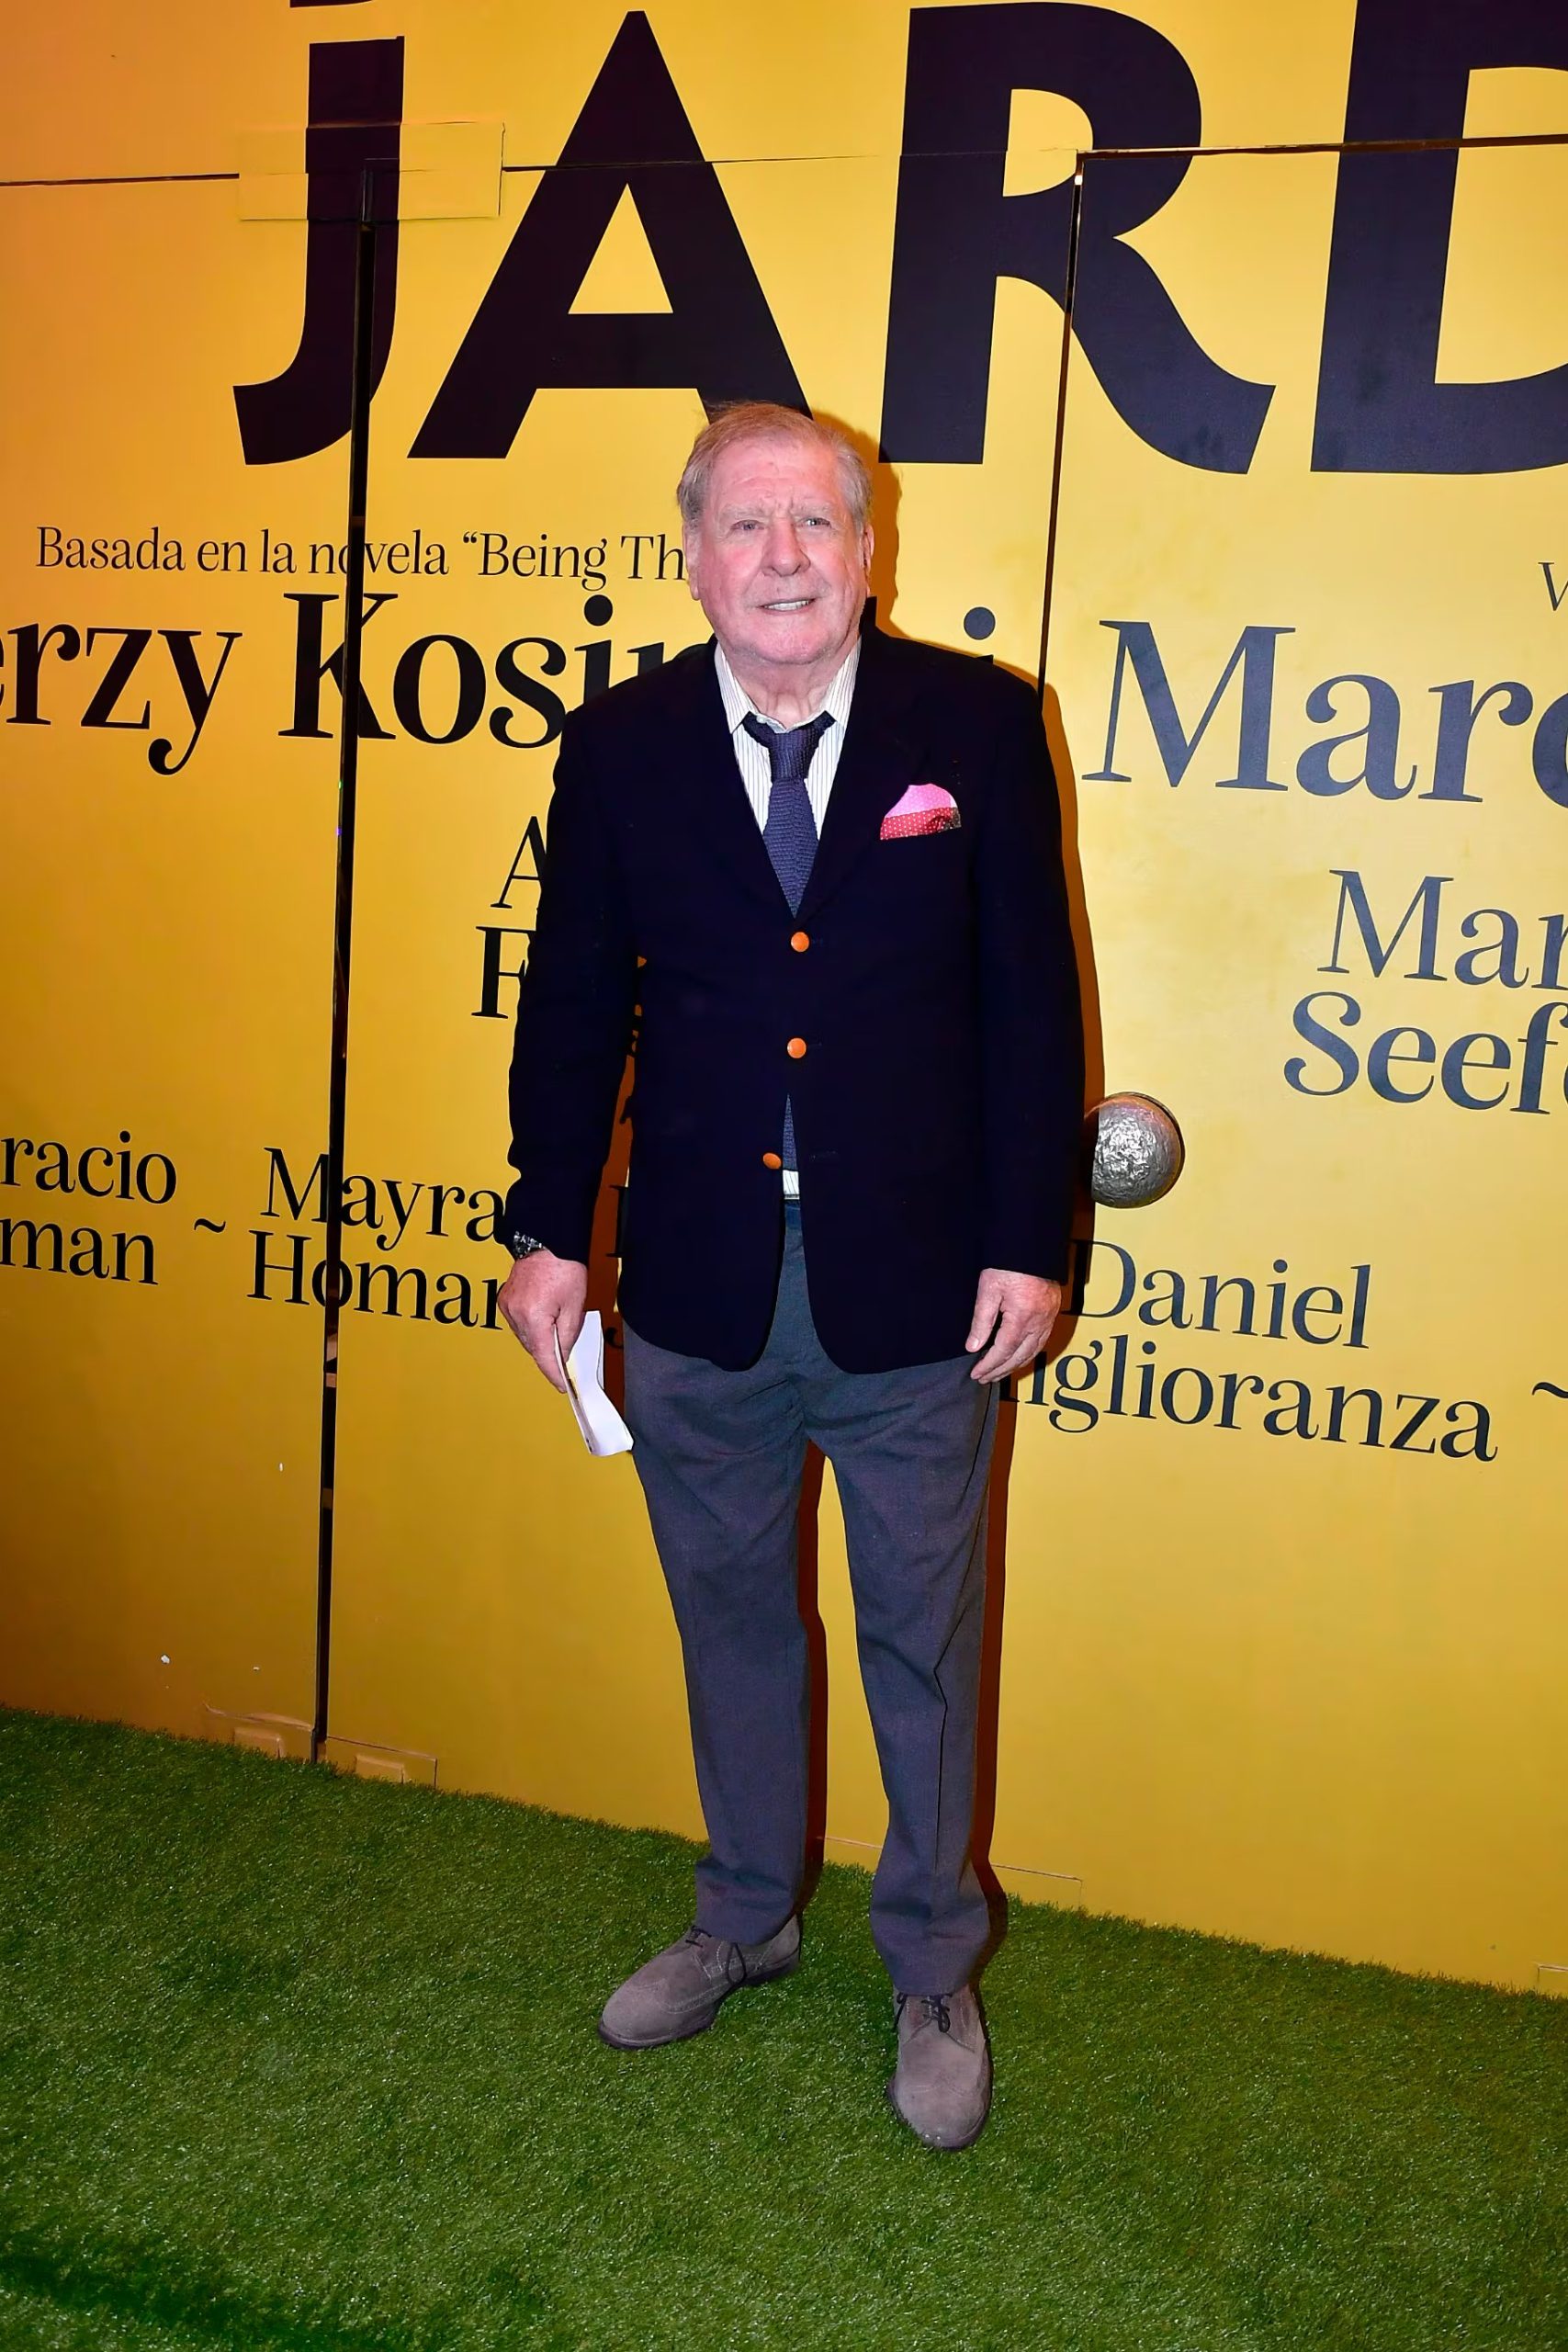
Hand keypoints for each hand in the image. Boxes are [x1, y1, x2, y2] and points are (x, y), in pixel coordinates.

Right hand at [498, 1249, 587, 1392]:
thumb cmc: (564, 1267)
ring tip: (556, 1331)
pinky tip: (542, 1320)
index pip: (543, 1356)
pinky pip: (518, 1323)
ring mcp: (507, 1307)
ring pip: (524, 1337)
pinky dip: (530, 1327)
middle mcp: (515, 1314)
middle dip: (549, 1355)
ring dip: (539, 1340)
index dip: (553, 1374)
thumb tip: (562, 1355)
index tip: (561, 1385)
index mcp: (534, 1317)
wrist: (547, 1241)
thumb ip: (568, 1335)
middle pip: (533, 1347)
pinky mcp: (504, 1300)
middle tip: (565, 1361)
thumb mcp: (575, 1305)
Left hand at [966, 1268, 1062, 1383]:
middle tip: (984, 1379)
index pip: (1004, 1351)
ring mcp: (1049, 1317)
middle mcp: (1039, 1322)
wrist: (1032, 1243)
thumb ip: (981, 1321)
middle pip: (1020, 1356)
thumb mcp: (988, 1289)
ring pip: (1033, 1351)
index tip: (976, 1374)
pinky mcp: (1053, 1311)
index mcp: (1022, 1317)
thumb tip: (974, 1347)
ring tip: (999, 1372)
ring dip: (1015, 1365)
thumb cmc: (1008, 1262)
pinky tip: (1018, 1356)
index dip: (989, 1365)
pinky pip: (1041, 1341)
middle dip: (1001, 1370)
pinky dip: (1028, 1353)